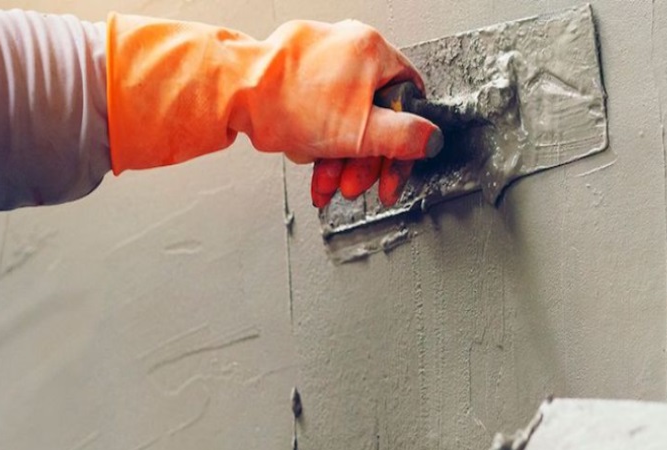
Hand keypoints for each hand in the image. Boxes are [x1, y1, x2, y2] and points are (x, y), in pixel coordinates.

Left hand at [106, 15, 440, 207]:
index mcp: (373, 51)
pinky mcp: (291, 71)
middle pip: (373, 114)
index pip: (408, 100)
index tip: (395, 170)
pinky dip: (315, 140)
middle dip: (363, 159)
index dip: (406, 142)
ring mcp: (317, 57)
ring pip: (342, 117)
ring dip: (338, 158)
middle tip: (356, 185)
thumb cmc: (291, 104)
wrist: (234, 95)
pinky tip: (306, 158)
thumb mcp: (363, 133)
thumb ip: (406, 139)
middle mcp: (347, 47)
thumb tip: (432, 140)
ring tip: (326, 181)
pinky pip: (317, 111)